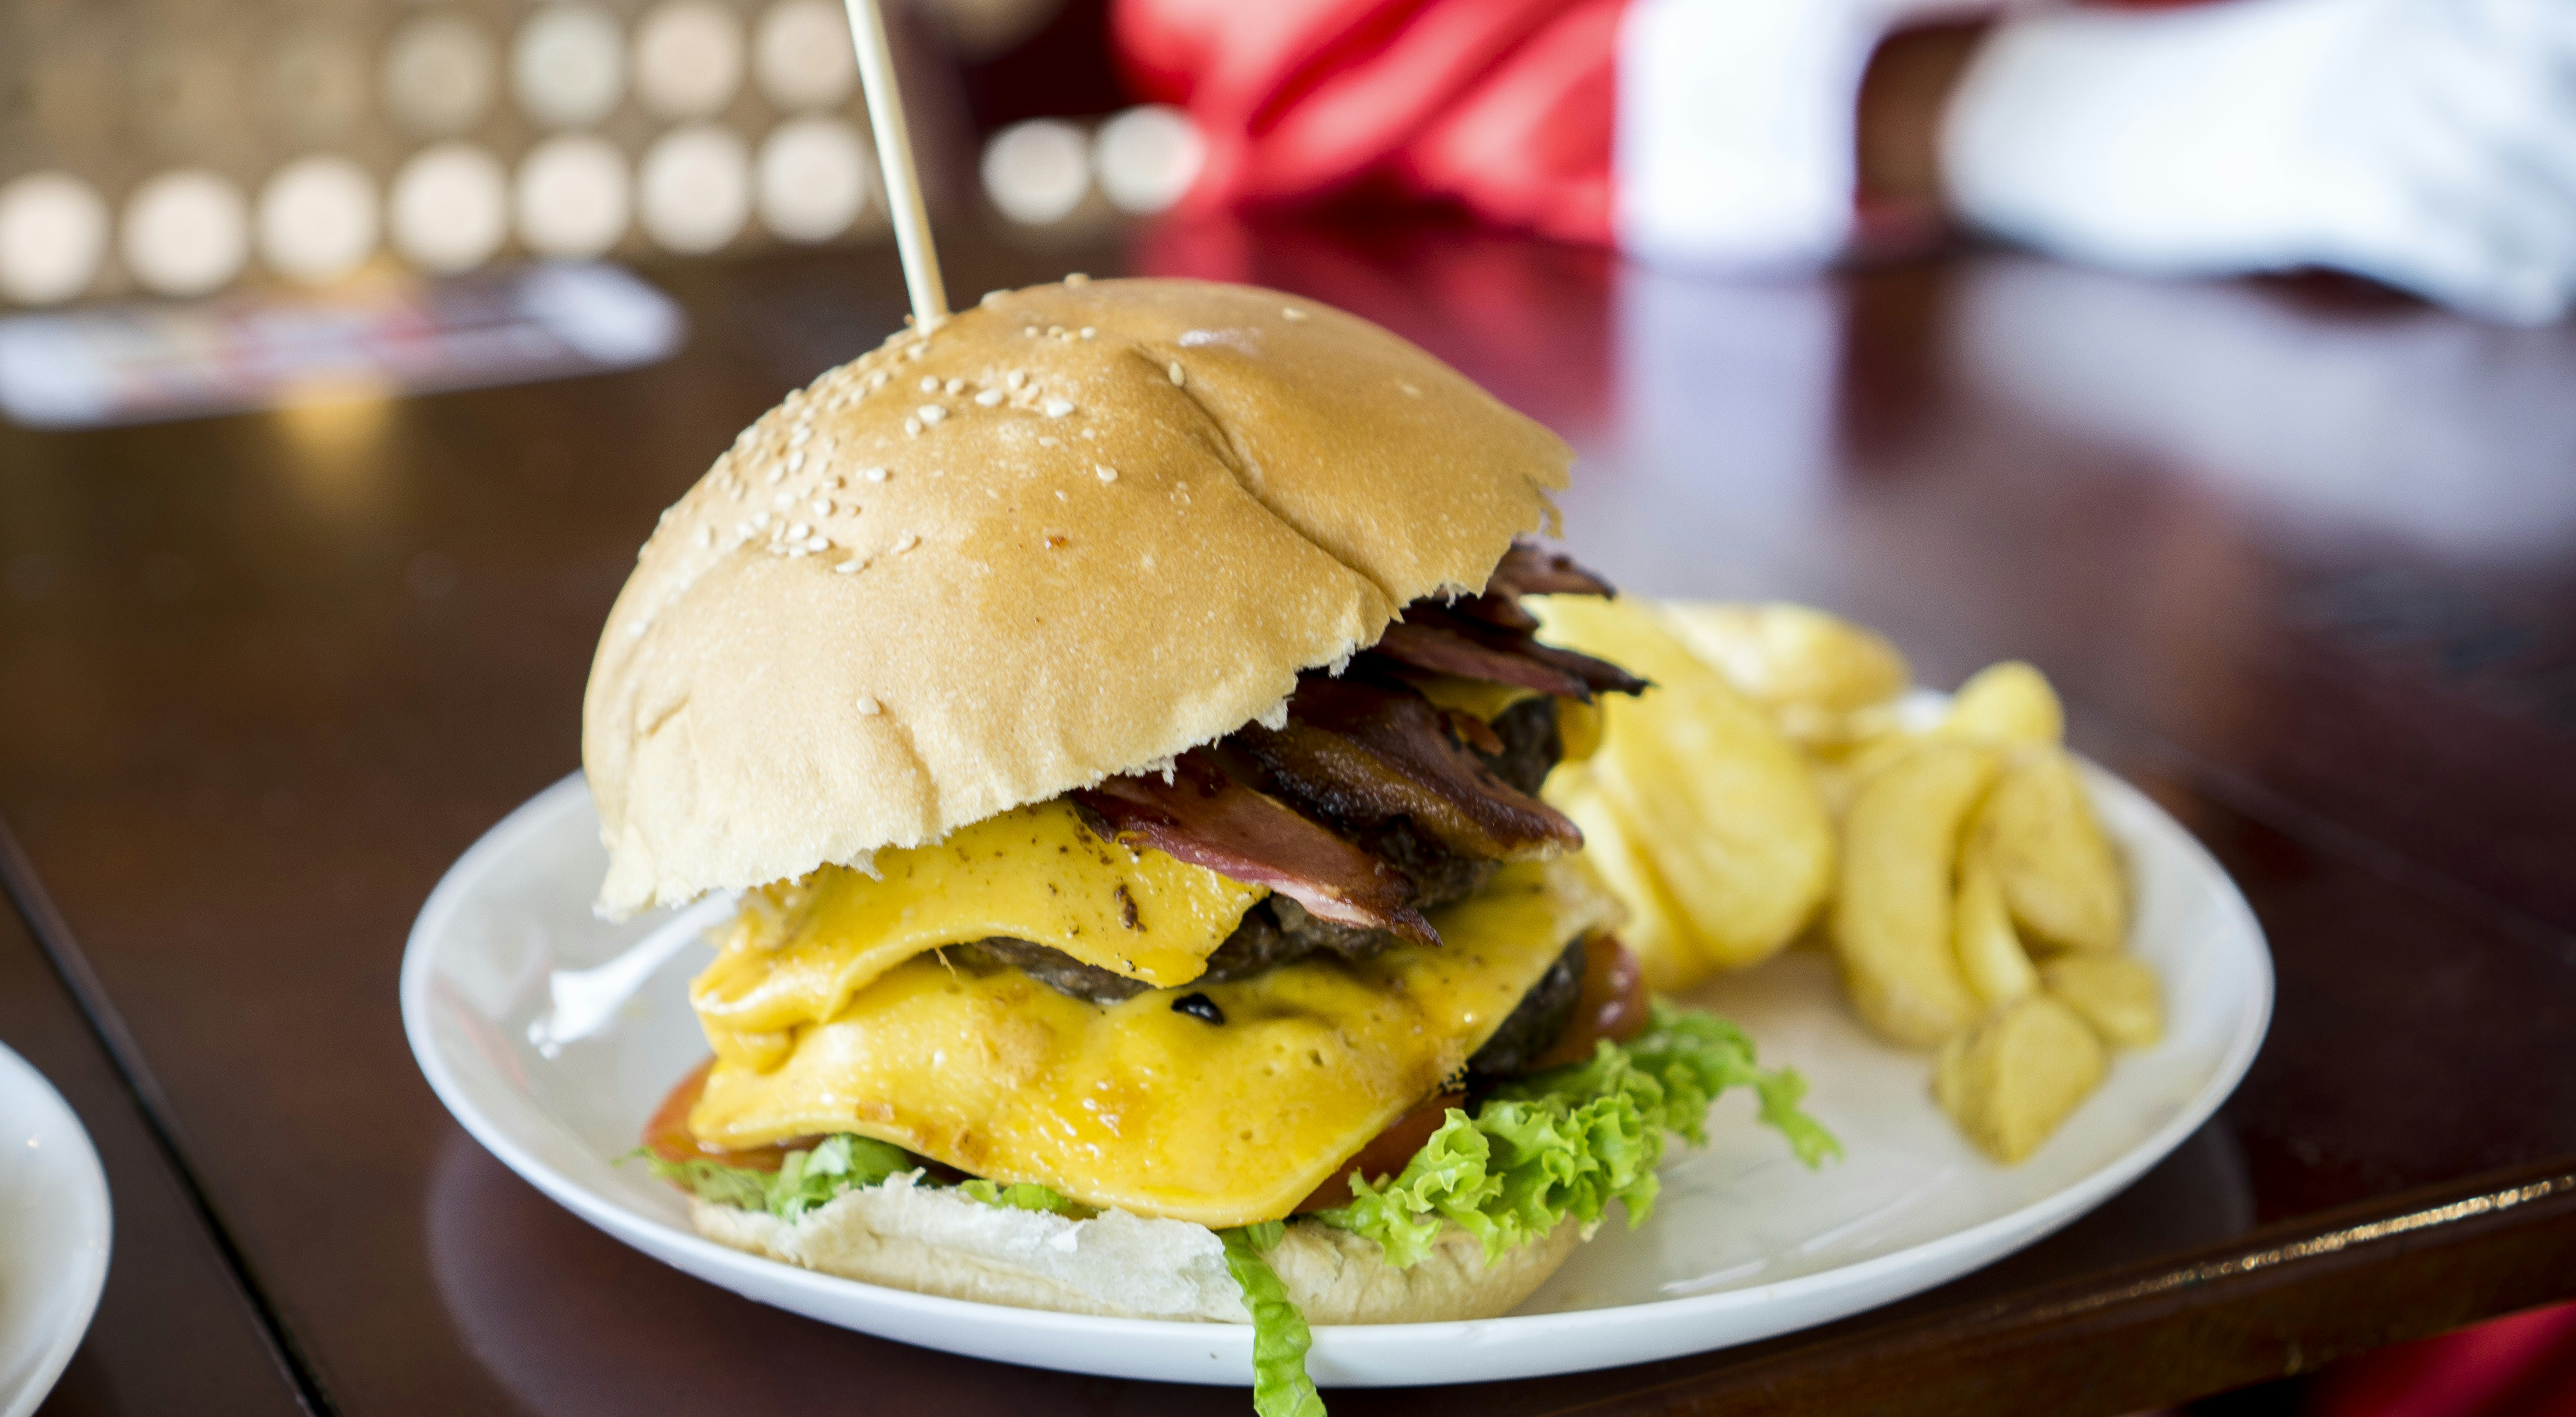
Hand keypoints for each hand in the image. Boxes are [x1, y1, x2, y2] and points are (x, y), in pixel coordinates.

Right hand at [1941, 0, 2575, 323]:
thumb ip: (2415, 55)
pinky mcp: (2302, 181)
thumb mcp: (2321, 44)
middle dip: (2573, 162)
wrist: (2074, 125)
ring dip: (2553, 223)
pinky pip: (2423, 229)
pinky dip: (2487, 263)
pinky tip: (2532, 289)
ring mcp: (2343, 108)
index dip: (2575, 73)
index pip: (2538, 29)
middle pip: (2534, 102)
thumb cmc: (2198, 97)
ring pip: (2490, 173)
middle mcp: (2384, 39)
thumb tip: (2522, 112)